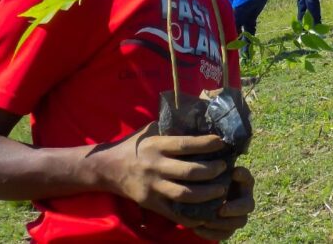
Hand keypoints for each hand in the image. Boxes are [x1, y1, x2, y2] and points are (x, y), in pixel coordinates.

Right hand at [102, 123, 230, 227]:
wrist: (107, 168)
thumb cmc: (134, 146)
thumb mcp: (150, 130)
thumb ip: (171, 126)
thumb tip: (199, 117)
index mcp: (156, 145)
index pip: (186, 144)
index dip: (207, 144)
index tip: (221, 143)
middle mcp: (155, 166)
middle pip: (190, 172)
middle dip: (212, 171)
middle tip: (225, 168)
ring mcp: (153, 187)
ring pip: (185, 194)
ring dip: (208, 193)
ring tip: (222, 189)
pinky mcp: (151, 203)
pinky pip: (175, 212)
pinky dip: (193, 215)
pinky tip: (207, 211)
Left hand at [192, 166, 255, 240]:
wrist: (200, 194)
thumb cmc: (208, 178)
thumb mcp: (211, 169)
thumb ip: (213, 164)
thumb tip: (213, 153)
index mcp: (243, 182)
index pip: (248, 178)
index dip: (243, 176)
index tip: (233, 172)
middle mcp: (244, 198)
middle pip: (248, 205)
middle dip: (235, 208)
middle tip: (221, 210)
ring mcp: (238, 215)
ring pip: (239, 222)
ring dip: (222, 223)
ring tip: (205, 220)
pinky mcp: (229, 228)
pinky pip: (225, 234)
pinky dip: (211, 233)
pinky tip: (197, 228)